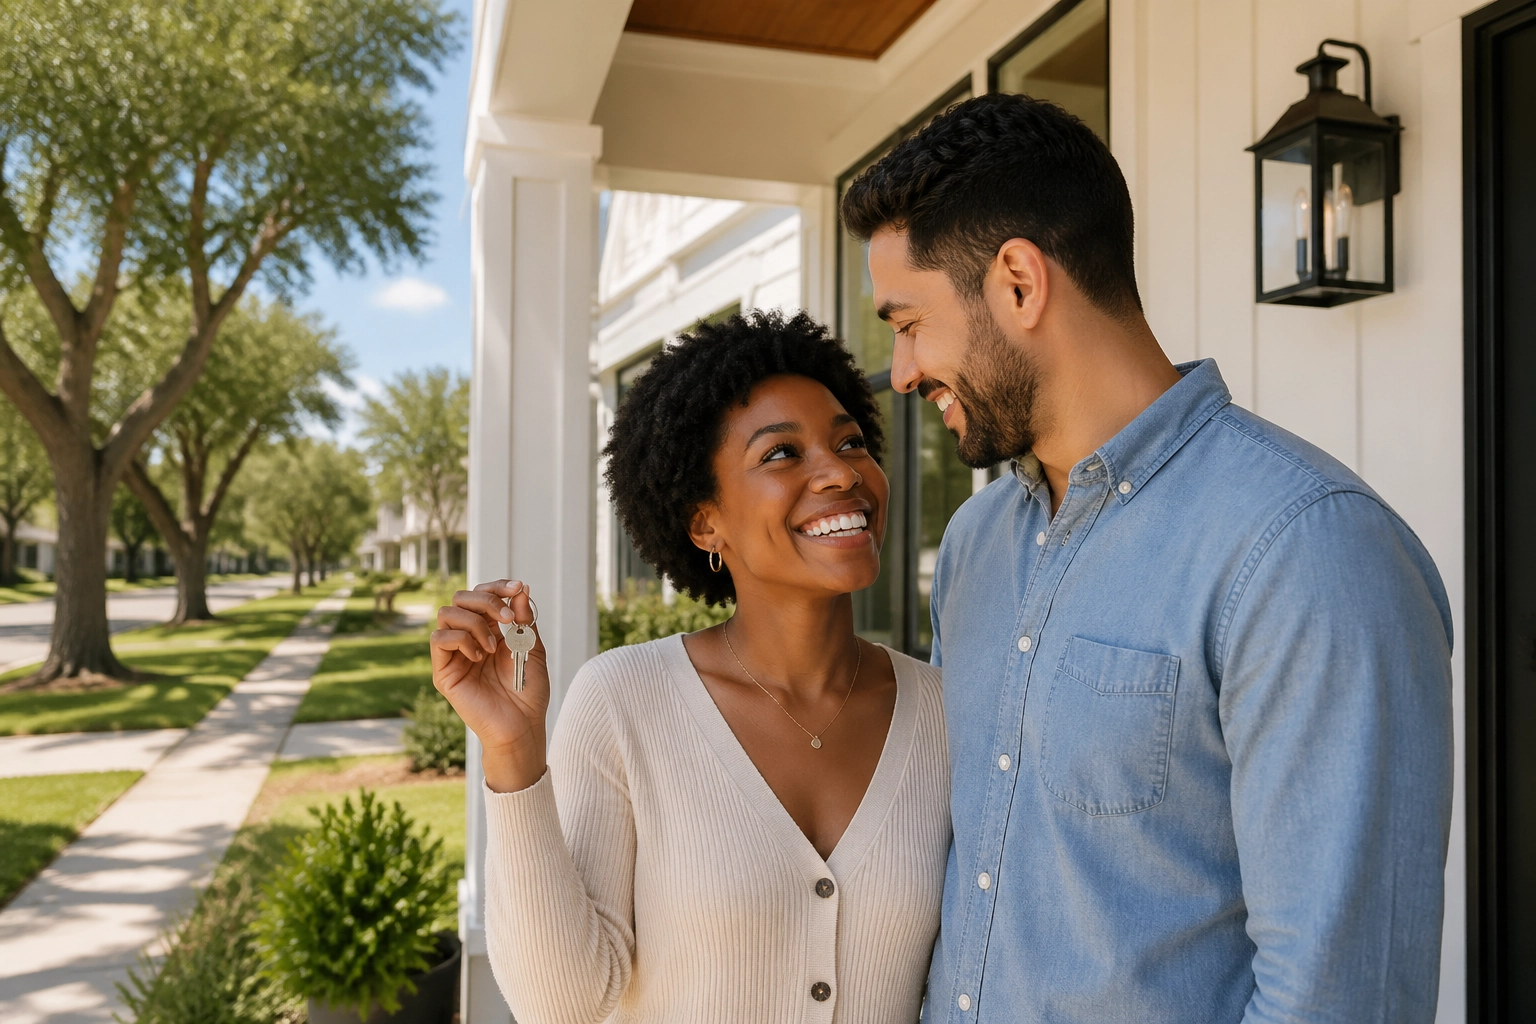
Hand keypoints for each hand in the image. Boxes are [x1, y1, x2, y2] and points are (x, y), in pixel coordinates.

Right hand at [430, 579, 547, 791]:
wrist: (522, 725)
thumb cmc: (529, 691)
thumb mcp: (532, 647)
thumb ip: (524, 619)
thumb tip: (521, 590)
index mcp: (490, 630)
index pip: (481, 595)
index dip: (497, 586)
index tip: (517, 588)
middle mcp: (469, 638)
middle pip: (461, 598)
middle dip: (486, 600)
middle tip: (507, 619)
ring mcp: (454, 654)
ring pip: (447, 614)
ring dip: (475, 623)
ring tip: (494, 647)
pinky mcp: (443, 671)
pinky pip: (439, 639)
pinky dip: (462, 640)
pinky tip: (479, 657)